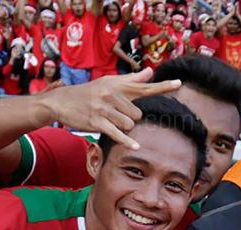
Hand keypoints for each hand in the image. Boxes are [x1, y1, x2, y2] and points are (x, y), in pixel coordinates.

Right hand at [38, 68, 181, 148]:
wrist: (61, 101)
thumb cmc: (89, 93)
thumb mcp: (108, 83)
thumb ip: (132, 80)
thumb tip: (150, 71)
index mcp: (117, 85)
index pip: (144, 87)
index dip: (163, 86)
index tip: (179, 83)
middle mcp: (111, 94)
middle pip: (138, 114)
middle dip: (131, 119)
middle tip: (116, 116)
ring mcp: (104, 108)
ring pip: (130, 124)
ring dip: (123, 128)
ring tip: (109, 122)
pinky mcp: (97, 121)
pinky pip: (118, 133)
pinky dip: (127, 141)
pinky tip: (135, 146)